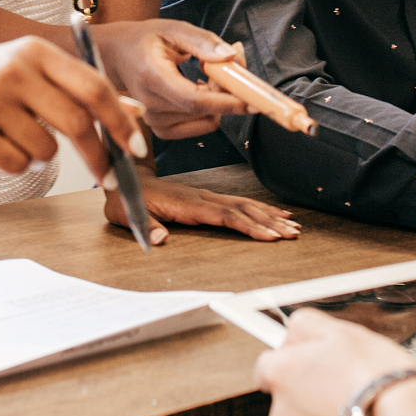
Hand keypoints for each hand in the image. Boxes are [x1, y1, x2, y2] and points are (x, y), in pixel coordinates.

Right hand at [0, 35, 147, 185]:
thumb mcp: (29, 73)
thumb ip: (78, 88)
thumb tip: (133, 110)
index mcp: (33, 51)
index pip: (93, 86)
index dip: (120, 120)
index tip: (137, 147)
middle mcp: (13, 71)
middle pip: (76, 122)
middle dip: (98, 156)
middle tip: (108, 176)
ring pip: (47, 151)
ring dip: (43, 157)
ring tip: (18, 139)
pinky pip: (18, 165)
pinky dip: (18, 164)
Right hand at [90, 19, 250, 138]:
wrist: (119, 57)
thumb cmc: (146, 41)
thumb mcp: (173, 29)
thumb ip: (202, 41)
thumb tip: (230, 54)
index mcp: (152, 76)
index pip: (193, 99)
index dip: (226, 101)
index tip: (252, 98)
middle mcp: (150, 104)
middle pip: (204, 109)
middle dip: (229, 91)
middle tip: (232, 63)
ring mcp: (154, 120)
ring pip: (206, 119)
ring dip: (220, 99)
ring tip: (209, 75)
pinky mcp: (161, 130)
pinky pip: (200, 127)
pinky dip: (210, 111)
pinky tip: (201, 91)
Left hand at [108, 173, 300, 245]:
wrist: (125, 177)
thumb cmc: (127, 199)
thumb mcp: (128, 214)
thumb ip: (146, 226)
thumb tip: (160, 238)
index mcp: (186, 204)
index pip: (225, 215)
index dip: (248, 226)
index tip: (269, 236)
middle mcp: (200, 197)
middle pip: (242, 208)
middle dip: (268, 221)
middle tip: (291, 233)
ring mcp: (205, 195)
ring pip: (243, 204)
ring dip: (268, 215)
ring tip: (290, 225)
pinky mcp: (205, 197)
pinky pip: (237, 202)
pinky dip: (258, 207)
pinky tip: (272, 213)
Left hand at [254, 310, 415, 415]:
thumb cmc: (375, 378)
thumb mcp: (341, 330)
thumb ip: (306, 325)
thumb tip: (294, 329)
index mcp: (281, 374)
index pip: (267, 365)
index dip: (291, 360)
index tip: (308, 360)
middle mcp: (282, 413)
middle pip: (287, 397)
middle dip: (309, 390)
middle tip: (341, 382)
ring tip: (356, 405)